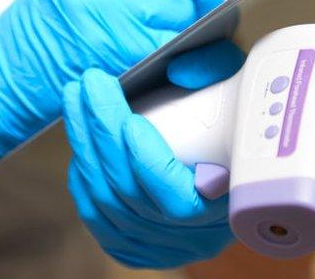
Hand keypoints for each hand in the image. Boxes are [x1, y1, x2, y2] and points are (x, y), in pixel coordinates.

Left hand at [63, 41, 246, 268]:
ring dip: (84, 143)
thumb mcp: (238, 82)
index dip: (149, 165)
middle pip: (129, 193)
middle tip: (91, 83)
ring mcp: (162, 246)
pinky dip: (82, 174)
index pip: (179, 202)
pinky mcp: (135, 246)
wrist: (230, 151)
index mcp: (228, 204)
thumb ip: (215, 67)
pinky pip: (95, 214)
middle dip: (102, 132)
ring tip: (76, 97)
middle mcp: (194, 235)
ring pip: (105, 202)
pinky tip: (81, 138)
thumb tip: (179, 70)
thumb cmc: (234, 114)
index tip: (131, 120)